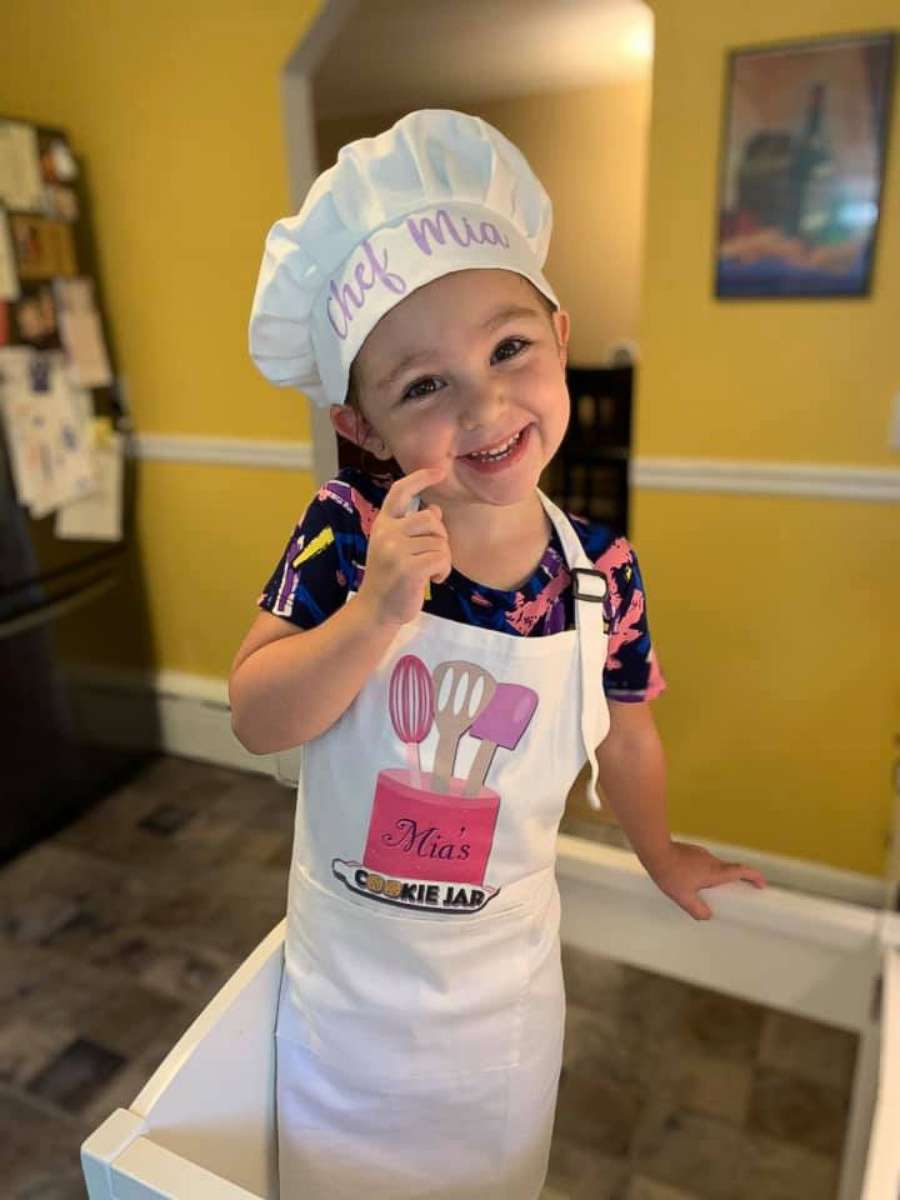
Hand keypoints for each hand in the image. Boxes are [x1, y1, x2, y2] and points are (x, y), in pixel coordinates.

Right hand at [358, 465, 451, 628]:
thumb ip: (413, 528)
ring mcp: (396, 550)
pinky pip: (442, 559)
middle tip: (434, 557)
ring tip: (430, 572)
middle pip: (431, 519)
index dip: (421, 478)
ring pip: (440, 542)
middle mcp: (387, 533)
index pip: (400, 491)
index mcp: (383, 524)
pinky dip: (443, 571)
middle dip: (440, 538)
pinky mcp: (408, 568)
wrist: (376, 610)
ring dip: (443, 559)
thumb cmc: (390, 579)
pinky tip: (434, 580)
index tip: (439, 471)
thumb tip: (435, 509)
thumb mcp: (397, 547)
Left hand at [644, 840, 766, 920]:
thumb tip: (707, 917)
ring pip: (716, 865)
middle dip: (738, 879)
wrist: (655, 851)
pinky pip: (705, 862)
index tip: (761, 884)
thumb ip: (697, 909)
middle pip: (731, 869)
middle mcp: (711, 861)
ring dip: (719, 876)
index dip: (754, 876)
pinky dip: (706, 871)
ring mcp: (701, 854)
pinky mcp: (692, 851)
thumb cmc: (669, 873)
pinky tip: (692, 879)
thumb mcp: (683, 897)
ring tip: (709, 890)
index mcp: (714, 872)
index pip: (741, 871)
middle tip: (739, 891)